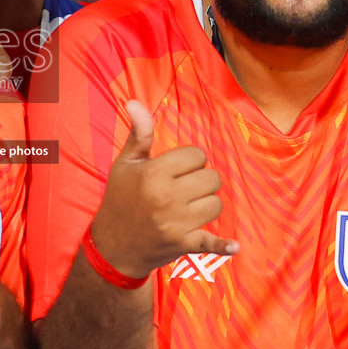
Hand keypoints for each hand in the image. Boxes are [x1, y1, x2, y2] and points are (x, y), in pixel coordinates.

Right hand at [88, 100, 237, 280]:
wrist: (113, 245)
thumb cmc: (120, 199)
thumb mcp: (125, 164)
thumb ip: (138, 133)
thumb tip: (134, 101)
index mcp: (154, 173)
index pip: (197, 155)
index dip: (189, 160)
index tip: (175, 170)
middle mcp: (167, 196)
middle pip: (212, 178)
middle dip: (201, 180)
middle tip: (184, 188)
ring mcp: (177, 222)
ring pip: (216, 204)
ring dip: (207, 203)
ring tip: (188, 207)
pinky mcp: (184, 244)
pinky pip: (211, 243)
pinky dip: (222, 246)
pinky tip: (234, 247)